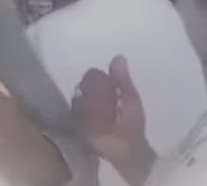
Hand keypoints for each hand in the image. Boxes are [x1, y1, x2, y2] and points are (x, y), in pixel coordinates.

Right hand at [72, 56, 155, 185]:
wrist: (127, 150)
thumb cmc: (130, 125)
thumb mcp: (131, 100)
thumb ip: (123, 79)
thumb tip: (118, 56)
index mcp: (102, 89)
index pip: (92, 75)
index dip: (101, 81)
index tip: (111, 89)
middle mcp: (86, 96)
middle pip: (84, 85)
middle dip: (99, 94)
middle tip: (111, 106)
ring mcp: (79, 110)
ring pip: (80, 98)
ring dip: (96, 108)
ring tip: (108, 119)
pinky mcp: (74, 123)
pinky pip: (78, 114)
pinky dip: (90, 119)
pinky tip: (100, 125)